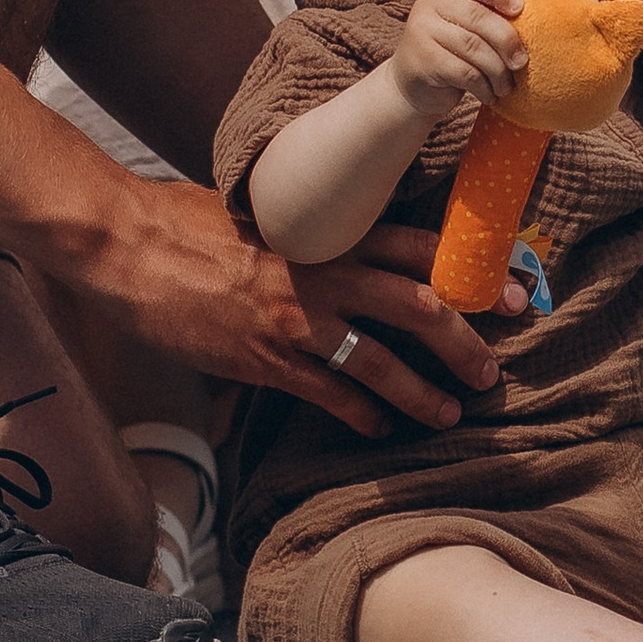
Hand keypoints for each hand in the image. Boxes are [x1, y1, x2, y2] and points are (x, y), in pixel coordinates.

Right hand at [73, 177, 523, 437]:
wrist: (130, 245)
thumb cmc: (189, 220)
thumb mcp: (265, 211)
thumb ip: (311, 229)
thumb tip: (345, 240)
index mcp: (327, 232)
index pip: (417, 246)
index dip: (470, 268)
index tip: (512, 286)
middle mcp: (322, 273)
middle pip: (417, 304)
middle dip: (463, 337)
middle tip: (493, 366)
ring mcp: (295, 319)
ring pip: (379, 359)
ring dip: (421, 390)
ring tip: (450, 412)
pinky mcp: (264, 358)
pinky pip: (326, 393)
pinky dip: (360, 414)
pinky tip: (379, 430)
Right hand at [389, 0, 526, 119]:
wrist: (412, 84)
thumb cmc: (450, 52)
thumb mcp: (465, 25)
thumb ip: (488, 14)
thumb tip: (538, 17)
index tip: (520, 9)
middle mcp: (430, 5)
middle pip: (478, 17)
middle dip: (506, 40)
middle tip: (521, 61)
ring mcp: (422, 31)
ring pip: (473, 47)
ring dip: (498, 70)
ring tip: (506, 86)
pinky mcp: (423, 60)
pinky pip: (464, 72)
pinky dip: (484, 87)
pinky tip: (490, 95)